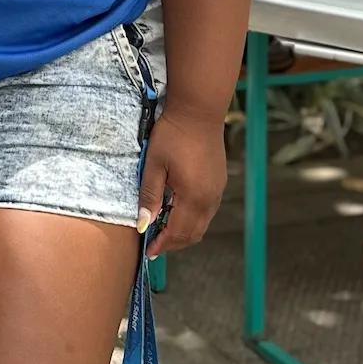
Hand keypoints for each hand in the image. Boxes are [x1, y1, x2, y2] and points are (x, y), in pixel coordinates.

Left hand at [138, 104, 226, 257]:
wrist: (198, 112)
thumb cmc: (172, 135)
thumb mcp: (154, 165)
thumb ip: (149, 196)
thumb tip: (143, 224)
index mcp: (193, 197)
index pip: (178, 232)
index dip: (162, 244)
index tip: (148, 251)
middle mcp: (210, 199)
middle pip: (193, 234)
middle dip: (173, 242)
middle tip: (154, 244)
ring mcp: (217, 191)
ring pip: (202, 224)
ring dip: (183, 231)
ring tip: (162, 230)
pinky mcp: (219, 182)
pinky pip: (206, 211)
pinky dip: (192, 218)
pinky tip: (176, 211)